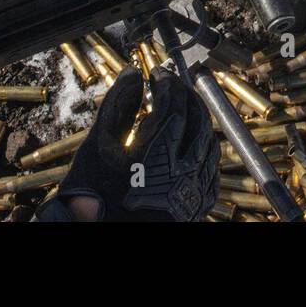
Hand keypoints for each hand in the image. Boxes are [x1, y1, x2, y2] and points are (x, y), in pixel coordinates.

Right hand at [41, 67, 217, 221]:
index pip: (171, 103)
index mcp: (154, 156)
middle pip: (196, 118)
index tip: (157, 72)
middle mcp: (181, 173)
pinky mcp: (199, 203)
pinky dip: (203, 144)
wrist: (103, 235)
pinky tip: (190, 137)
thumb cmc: (94, 195)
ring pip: (208, 140)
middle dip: (184, 94)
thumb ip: (116, 106)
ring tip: (179, 105)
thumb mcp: (97, 147)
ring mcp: (194, 190)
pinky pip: (211, 165)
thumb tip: (132, 73)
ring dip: (196, 116)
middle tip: (170, 82)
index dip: (166, 82)